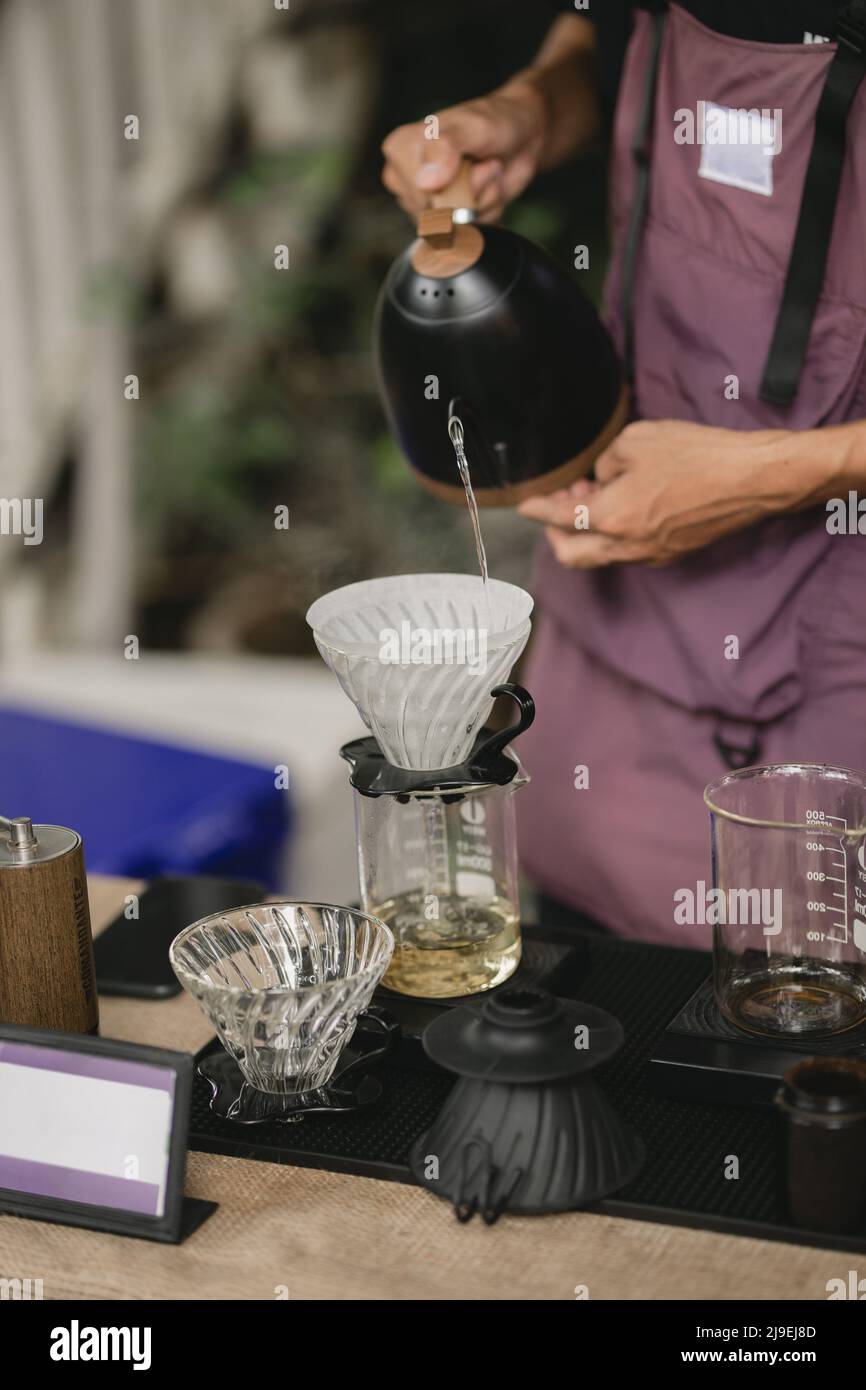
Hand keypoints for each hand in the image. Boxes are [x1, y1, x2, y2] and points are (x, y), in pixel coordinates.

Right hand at [381, 85, 545, 222]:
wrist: (520, 138)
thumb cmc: (493, 122)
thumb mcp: (472, 127)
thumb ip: (446, 147)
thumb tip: (425, 183)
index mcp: (400, 150)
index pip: (421, 192)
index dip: (454, 180)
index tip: (468, 154)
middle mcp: (406, 180)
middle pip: (438, 213)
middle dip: (471, 191)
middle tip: (482, 162)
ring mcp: (426, 203)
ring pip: (456, 226)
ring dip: (483, 200)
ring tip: (485, 171)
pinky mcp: (447, 221)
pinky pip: (469, 234)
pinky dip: (488, 212)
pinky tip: (488, 188)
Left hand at [517, 420, 814, 567]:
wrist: (752, 479)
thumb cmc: (698, 456)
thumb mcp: (636, 442)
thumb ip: (605, 464)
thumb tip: (601, 479)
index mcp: (612, 518)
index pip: (558, 519)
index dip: (537, 509)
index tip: (524, 504)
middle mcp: (626, 545)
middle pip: (571, 554)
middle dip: (556, 531)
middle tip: (560, 501)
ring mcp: (650, 554)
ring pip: (600, 554)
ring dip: (587, 530)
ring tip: (595, 493)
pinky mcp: (671, 552)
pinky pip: (627, 550)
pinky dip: (614, 532)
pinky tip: (624, 502)